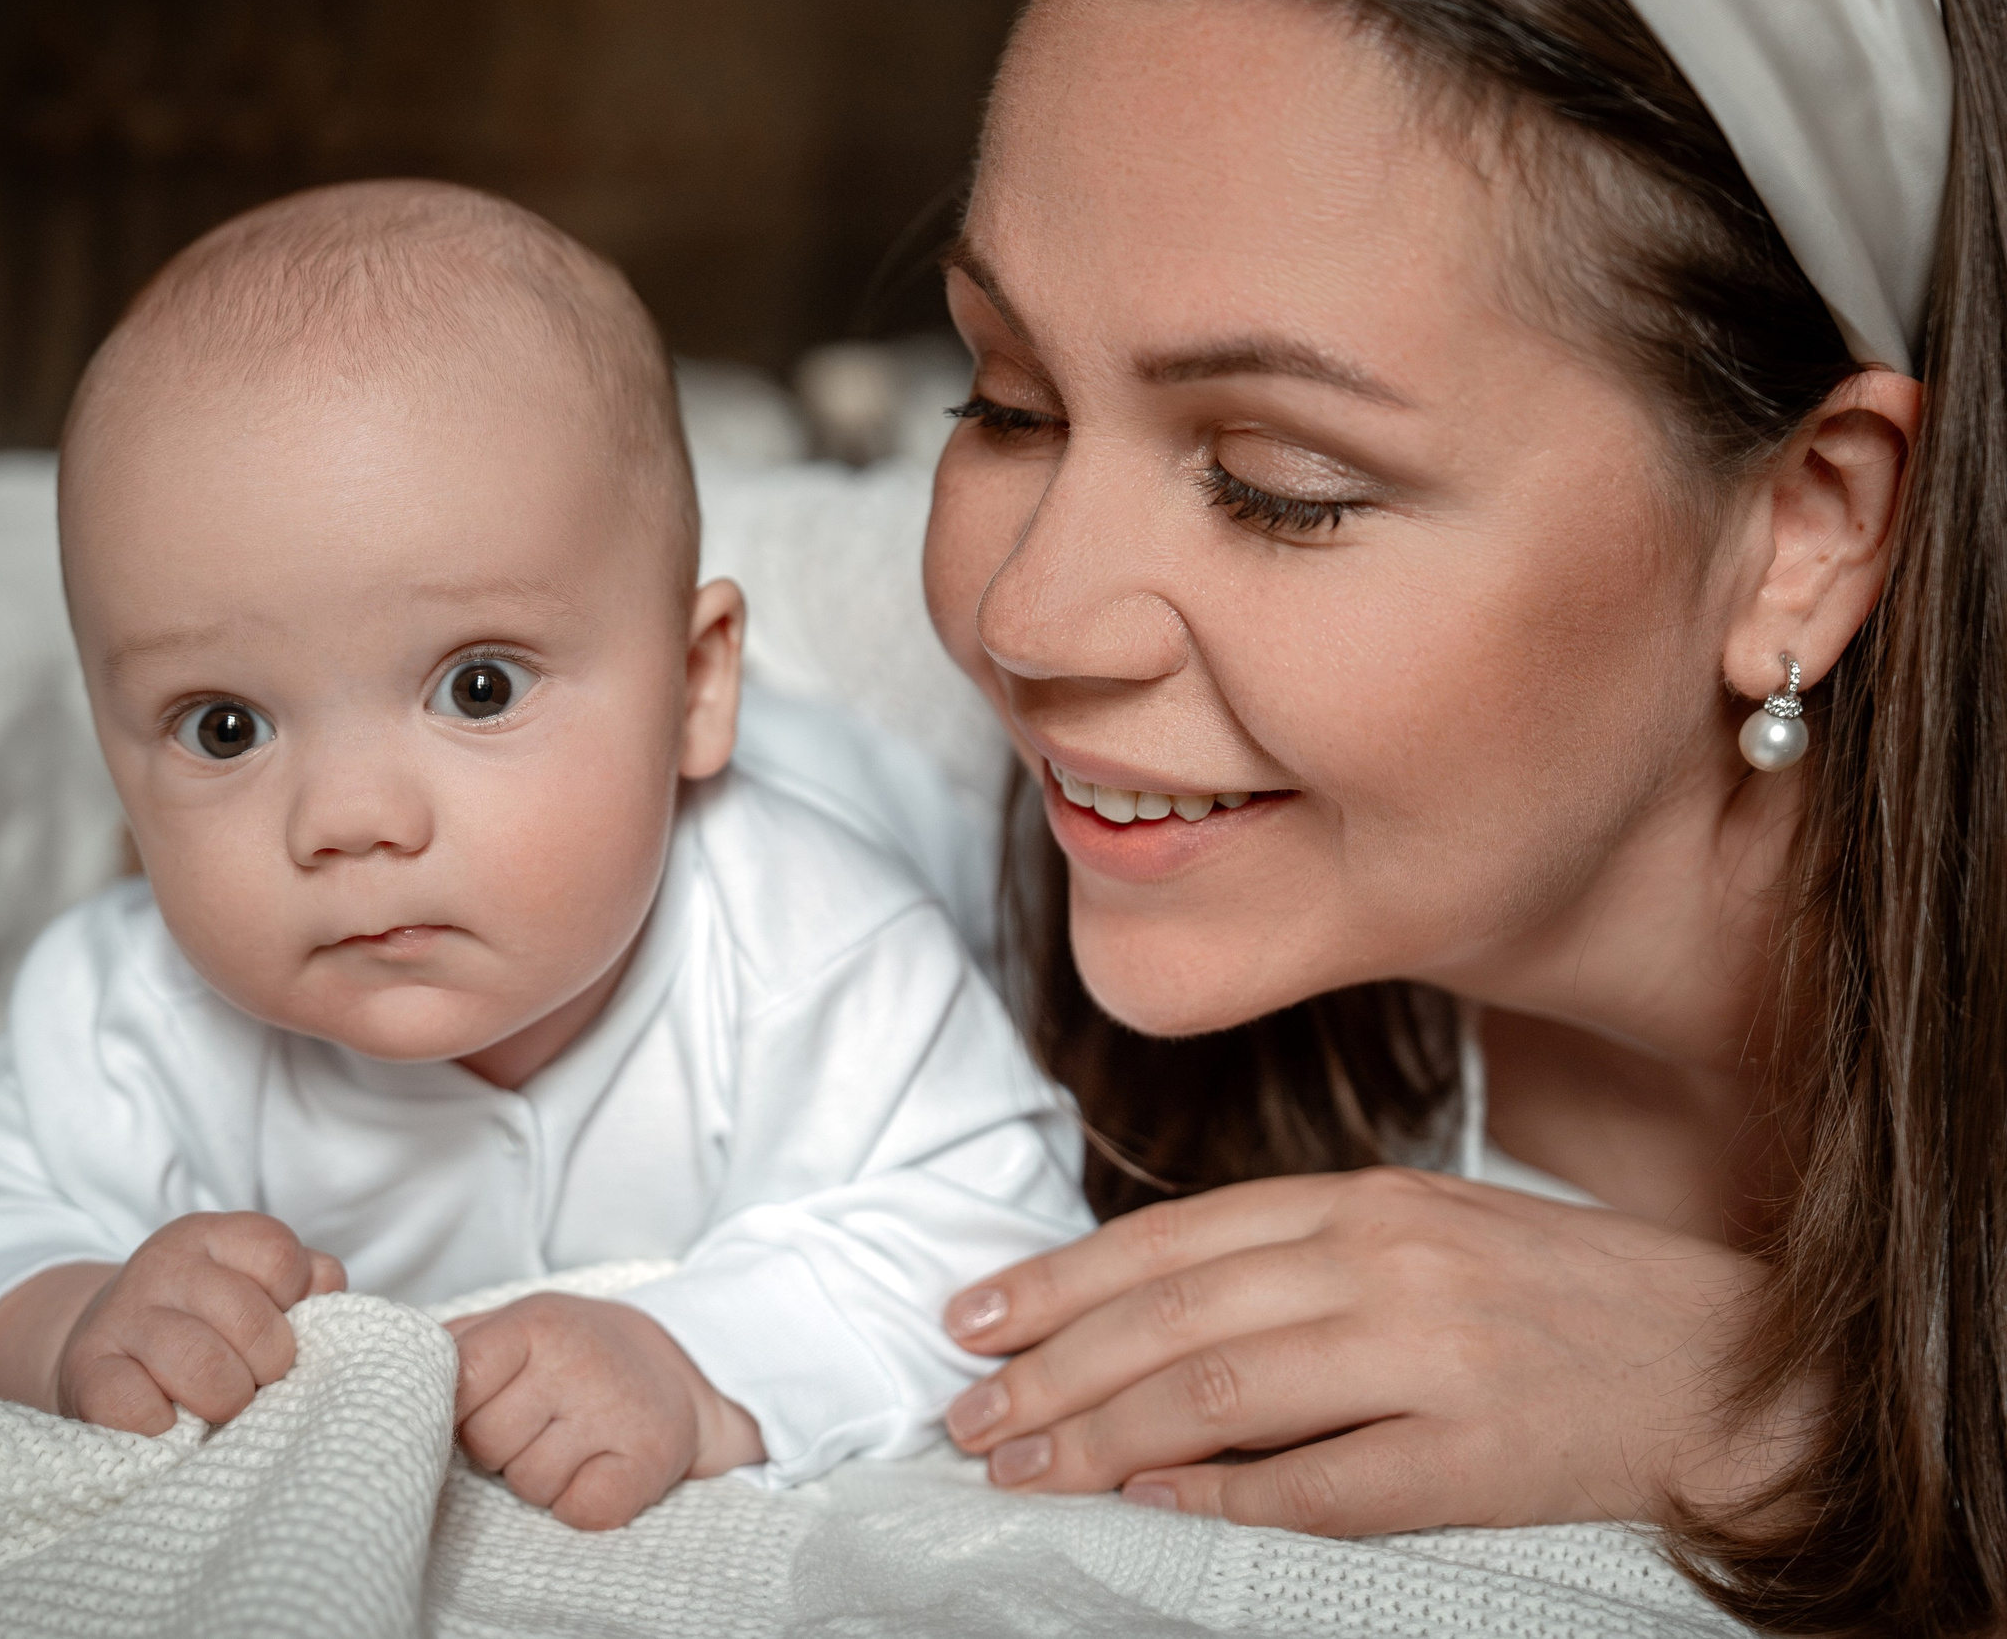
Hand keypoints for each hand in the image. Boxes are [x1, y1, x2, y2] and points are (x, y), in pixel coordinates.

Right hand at [0, 1212, 343, 1434]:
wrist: (104, 1350)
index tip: (278, 1325)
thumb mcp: (254, 1284)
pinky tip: (170, 1423)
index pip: (279, 1257)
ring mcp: (121, 1318)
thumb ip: (306, 1283)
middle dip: (269, 1368)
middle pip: (252, 1323)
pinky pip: (140, 1409)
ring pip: (204, 1369)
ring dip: (226, 1402)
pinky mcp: (86, 1374)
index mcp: (212, 1236)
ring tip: (220, 1407)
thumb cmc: (204, 1322)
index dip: (292, 1305)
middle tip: (255, 1382)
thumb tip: (329, 1292)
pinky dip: (166, 1429)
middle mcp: (164, 1266)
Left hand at [448, 1293, 764, 1529]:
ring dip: (540, 1479)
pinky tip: (596, 1472)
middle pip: (486, 1443)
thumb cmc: (578, 1353)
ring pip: (529, 1485)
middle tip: (536, 1425)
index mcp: (535, 1323)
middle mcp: (576, 1361)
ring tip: (569, 1445)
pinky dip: (579, 1505)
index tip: (472, 1411)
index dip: (453, 1411)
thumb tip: (391, 1369)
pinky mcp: (648, 1459)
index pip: (455, 1380)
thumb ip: (455, 1344)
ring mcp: (615, 1411)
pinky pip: (579, 1512)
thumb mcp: (518, 1323)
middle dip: (498, 1448)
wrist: (681, 1369)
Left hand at [940, 1167, 1788, 1534]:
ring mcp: (1430, 1354)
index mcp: (1366, 1200)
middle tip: (964, 1418)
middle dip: (1048, 1371)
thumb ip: (1299, 1261)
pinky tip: (1146, 1503)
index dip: (1058, 1282)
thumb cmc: (1566, 1296)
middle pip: (1171, 1318)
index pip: (1171, 1240)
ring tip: (1021, 1469)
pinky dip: (1220, 1496)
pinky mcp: (1475, 1452)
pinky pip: (1319, 1484)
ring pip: (1219, 1395)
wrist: (1739, 1365)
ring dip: (1099, 1437)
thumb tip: (1150, 1317)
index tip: (971, 1319)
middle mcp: (1383, 1261)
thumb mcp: (1428, 1234)